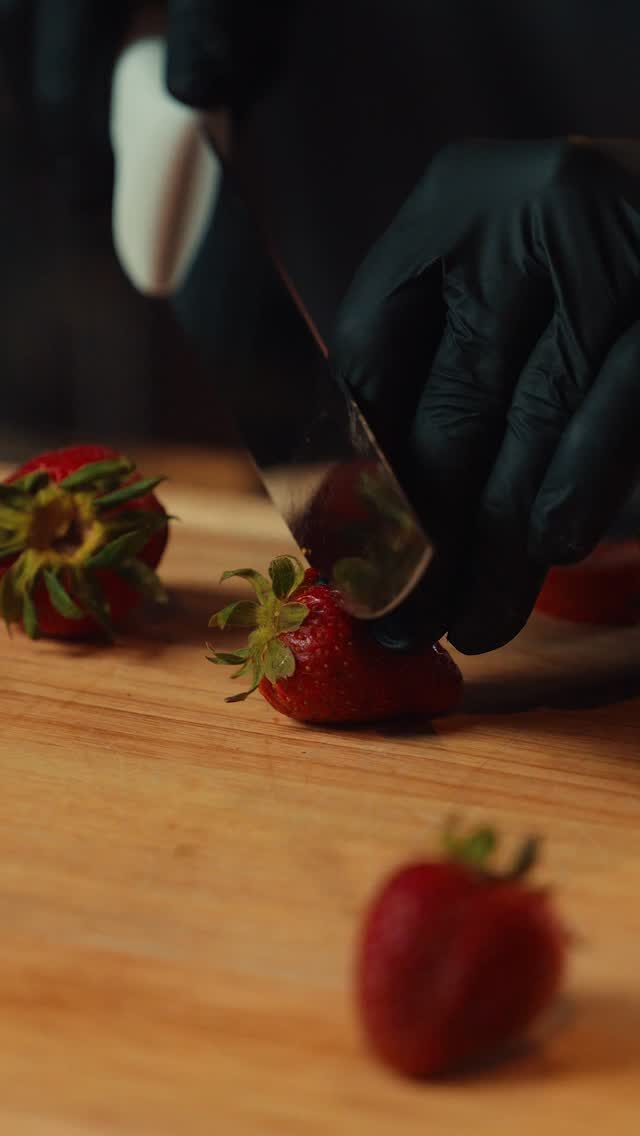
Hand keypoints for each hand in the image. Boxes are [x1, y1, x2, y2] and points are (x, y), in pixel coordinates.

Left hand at [331, 140, 639, 652]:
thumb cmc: (600, 257)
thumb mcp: (508, 277)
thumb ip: (444, 356)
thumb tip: (365, 494)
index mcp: (461, 198)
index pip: (374, 348)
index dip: (356, 461)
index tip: (349, 547)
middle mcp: (535, 210)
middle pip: (453, 400)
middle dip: (422, 532)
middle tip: (402, 618)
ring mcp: (617, 251)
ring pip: (534, 423)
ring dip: (497, 543)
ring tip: (471, 625)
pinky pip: (619, 409)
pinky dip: (580, 485)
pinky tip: (552, 549)